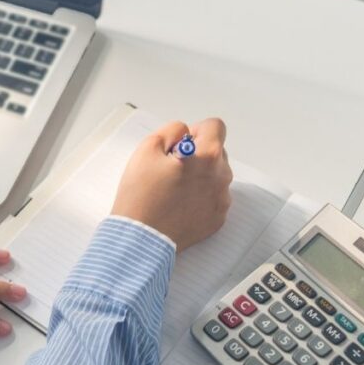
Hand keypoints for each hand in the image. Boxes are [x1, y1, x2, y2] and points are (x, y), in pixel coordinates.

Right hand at [111, 119, 232, 250]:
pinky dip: (200, 196)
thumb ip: (172, 130)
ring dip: (200, 175)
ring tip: (174, 188)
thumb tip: (185, 132)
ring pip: (216, 175)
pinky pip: (214, 197)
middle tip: (172, 168)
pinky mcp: (218, 218)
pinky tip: (179, 204)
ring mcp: (222, 200)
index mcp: (207, 155)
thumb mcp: (147, 148)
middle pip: (217, 151)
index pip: (215, 126)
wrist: (142, 237)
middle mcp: (222, 176)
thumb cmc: (141, 193)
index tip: (180, 144)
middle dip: (198, 154)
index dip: (195, 130)